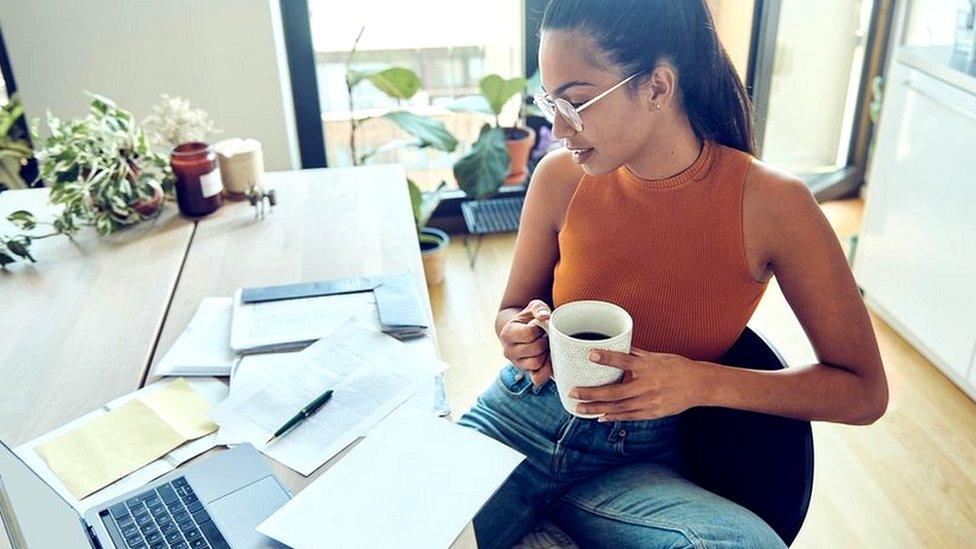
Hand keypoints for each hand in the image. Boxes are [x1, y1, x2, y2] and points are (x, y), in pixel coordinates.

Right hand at [499, 300, 551, 385]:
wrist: (522, 331)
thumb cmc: (529, 318)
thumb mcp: (533, 308)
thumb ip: (538, 308)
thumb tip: (544, 317)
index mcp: (507, 333)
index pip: (528, 334)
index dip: (539, 329)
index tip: (540, 326)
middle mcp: (508, 351)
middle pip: (535, 349)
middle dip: (545, 341)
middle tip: (545, 336)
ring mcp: (517, 364)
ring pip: (537, 363)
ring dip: (546, 353)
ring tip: (546, 345)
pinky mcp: (526, 373)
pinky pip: (538, 378)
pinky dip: (546, 370)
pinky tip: (549, 359)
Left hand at [569, 348, 705, 420]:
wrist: (700, 385)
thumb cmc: (677, 366)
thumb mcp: (657, 356)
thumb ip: (635, 354)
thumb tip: (616, 345)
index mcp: (649, 366)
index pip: (625, 361)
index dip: (607, 358)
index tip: (590, 354)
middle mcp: (648, 385)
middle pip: (616, 391)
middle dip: (591, 393)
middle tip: (572, 393)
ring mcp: (650, 401)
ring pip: (619, 407)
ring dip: (597, 408)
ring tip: (579, 408)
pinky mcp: (653, 412)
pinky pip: (629, 416)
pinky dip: (613, 416)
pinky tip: (599, 417)